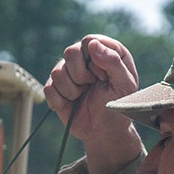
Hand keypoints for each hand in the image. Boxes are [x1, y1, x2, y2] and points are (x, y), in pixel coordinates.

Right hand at [44, 35, 144, 173]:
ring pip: (57, 72)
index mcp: (105, 53)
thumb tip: (93, 44)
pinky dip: (60, 101)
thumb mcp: (125, 85)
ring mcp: (68, 74)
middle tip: (91, 86)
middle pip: (70, 52)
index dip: (94, 59)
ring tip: (81, 97)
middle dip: (80, 74)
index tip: (103, 77)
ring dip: (71, 90)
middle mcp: (85, 60)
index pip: (90, 41)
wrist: (103, 132)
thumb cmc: (118, 108)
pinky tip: (71, 104)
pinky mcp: (55, 89)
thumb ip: (113, 61)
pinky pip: (48, 89)